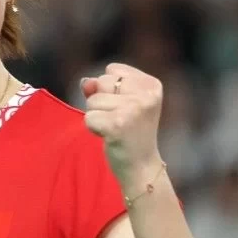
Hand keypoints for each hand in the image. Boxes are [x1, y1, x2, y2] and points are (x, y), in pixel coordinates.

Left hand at [81, 62, 165, 192]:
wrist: (141, 167)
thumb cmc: (130, 133)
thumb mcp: (122, 103)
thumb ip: (102, 87)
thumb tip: (85, 82)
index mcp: (152, 84)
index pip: (112, 70)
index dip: (111, 90)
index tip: (127, 109)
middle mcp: (146, 95)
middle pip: (102, 81)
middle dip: (102, 102)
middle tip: (121, 121)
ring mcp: (133, 109)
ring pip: (93, 100)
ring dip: (97, 116)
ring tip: (116, 129)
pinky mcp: (118, 125)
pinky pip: (88, 117)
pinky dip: (93, 128)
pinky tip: (110, 137)